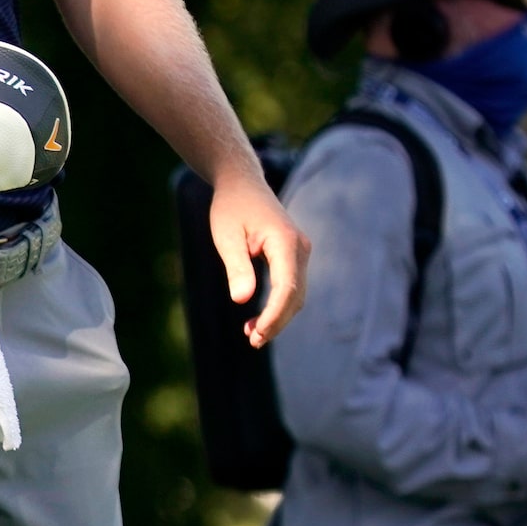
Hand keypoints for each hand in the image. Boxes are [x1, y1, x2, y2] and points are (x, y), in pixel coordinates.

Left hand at [210, 170, 308, 345]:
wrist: (242, 184)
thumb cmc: (230, 208)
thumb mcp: (226, 236)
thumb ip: (236, 267)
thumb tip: (242, 300)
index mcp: (285, 241)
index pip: (286, 287)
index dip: (275, 315)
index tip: (258, 334)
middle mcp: (300, 248)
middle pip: (295, 296)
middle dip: (277, 321)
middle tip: (253, 341)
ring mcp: (300, 252)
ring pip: (296, 294)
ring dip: (278, 317)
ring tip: (252, 335)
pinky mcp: (294, 256)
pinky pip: (291, 286)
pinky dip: (278, 305)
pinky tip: (258, 320)